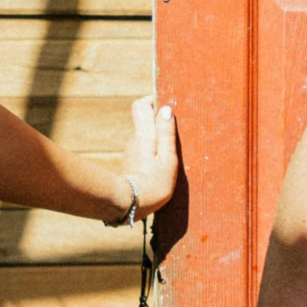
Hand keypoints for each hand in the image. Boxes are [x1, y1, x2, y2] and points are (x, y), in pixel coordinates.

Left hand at [122, 96, 179, 215]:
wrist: (129, 206)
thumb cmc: (153, 184)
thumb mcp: (167, 159)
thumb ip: (166, 134)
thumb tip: (165, 109)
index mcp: (143, 135)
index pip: (141, 105)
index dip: (153, 100)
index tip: (168, 106)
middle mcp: (134, 140)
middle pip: (144, 120)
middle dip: (159, 120)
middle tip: (177, 130)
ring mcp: (131, 152)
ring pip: (145, 136)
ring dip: (158, 138)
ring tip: (173, 150)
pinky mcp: (131, 164)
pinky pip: (144, 150)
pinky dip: (154, 151)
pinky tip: (163, 164)